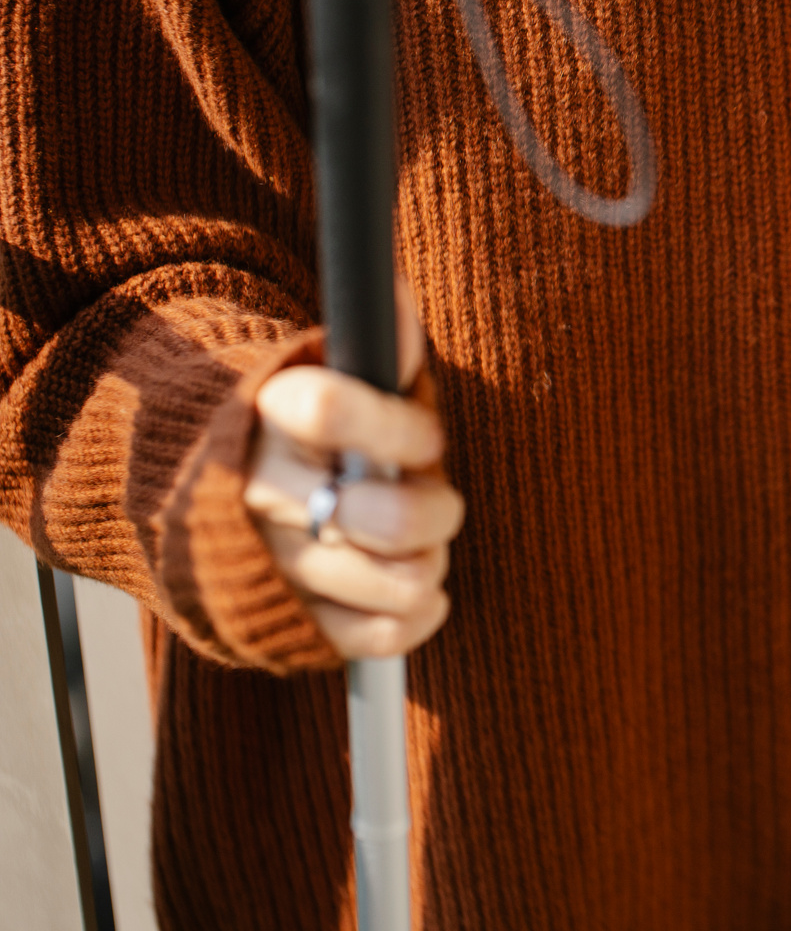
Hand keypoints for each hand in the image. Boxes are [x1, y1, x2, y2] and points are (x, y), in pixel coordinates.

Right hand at [242, 278, 461, 657]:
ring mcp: (274, 563)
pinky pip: (377, 635)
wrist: (212, 491)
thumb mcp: (334, 369)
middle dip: (436, 510)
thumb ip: (378, 342)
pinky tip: (416, 591)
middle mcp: (264, 493)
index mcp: (272, 415)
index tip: (418, 434)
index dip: (395, 426)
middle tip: (438, 501)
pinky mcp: (288, 624)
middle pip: (387, 518)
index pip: (329, 408)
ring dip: (429, 563)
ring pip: (395, 579)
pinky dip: (416, 615)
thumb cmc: (305, 427)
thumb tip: (396, 296)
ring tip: (420, 545)